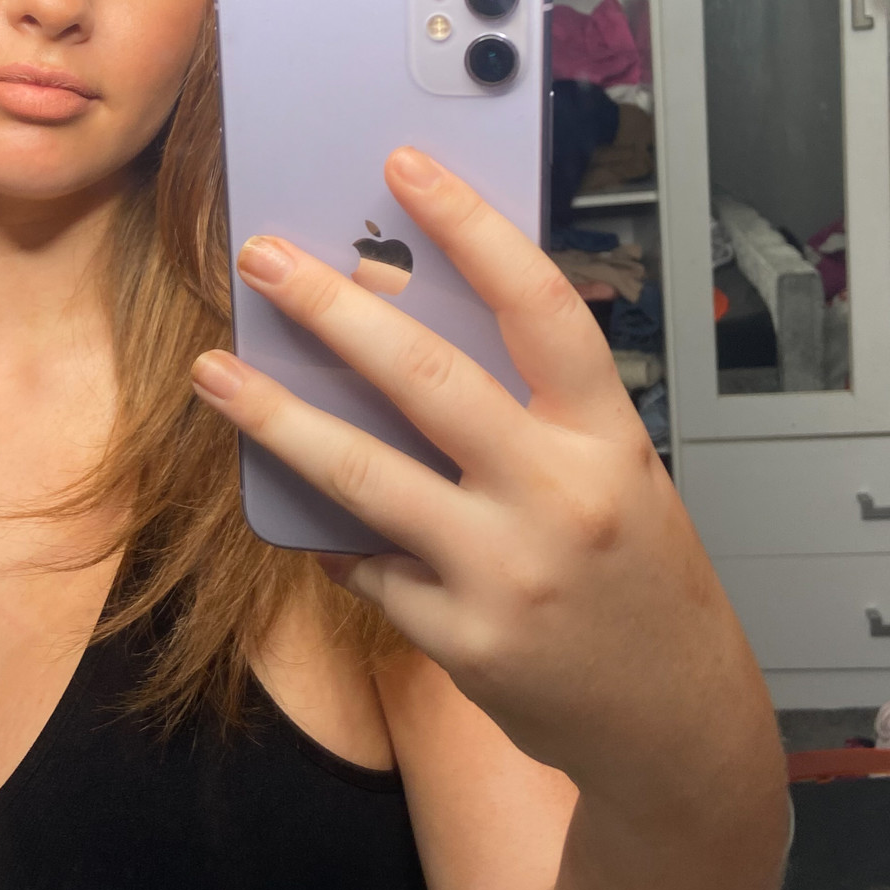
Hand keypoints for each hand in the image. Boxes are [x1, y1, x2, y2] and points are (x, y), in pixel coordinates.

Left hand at [190, 146, 778, 824]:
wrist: (673, 721)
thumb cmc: (642, 579)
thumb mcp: (617, 473)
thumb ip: (534, 412)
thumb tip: (412, 330)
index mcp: (607, 438)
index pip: (538, 306)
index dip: (470, 227)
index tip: (406, 169)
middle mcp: (558, 497)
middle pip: (427, 377)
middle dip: (333, 308)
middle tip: (265, 259)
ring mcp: (504, 572)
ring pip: (365, 474)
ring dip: (277, 416)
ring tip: (216, 372)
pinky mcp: (459, 638)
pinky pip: (365, 564)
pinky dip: (324, 528)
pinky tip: (288, 498)